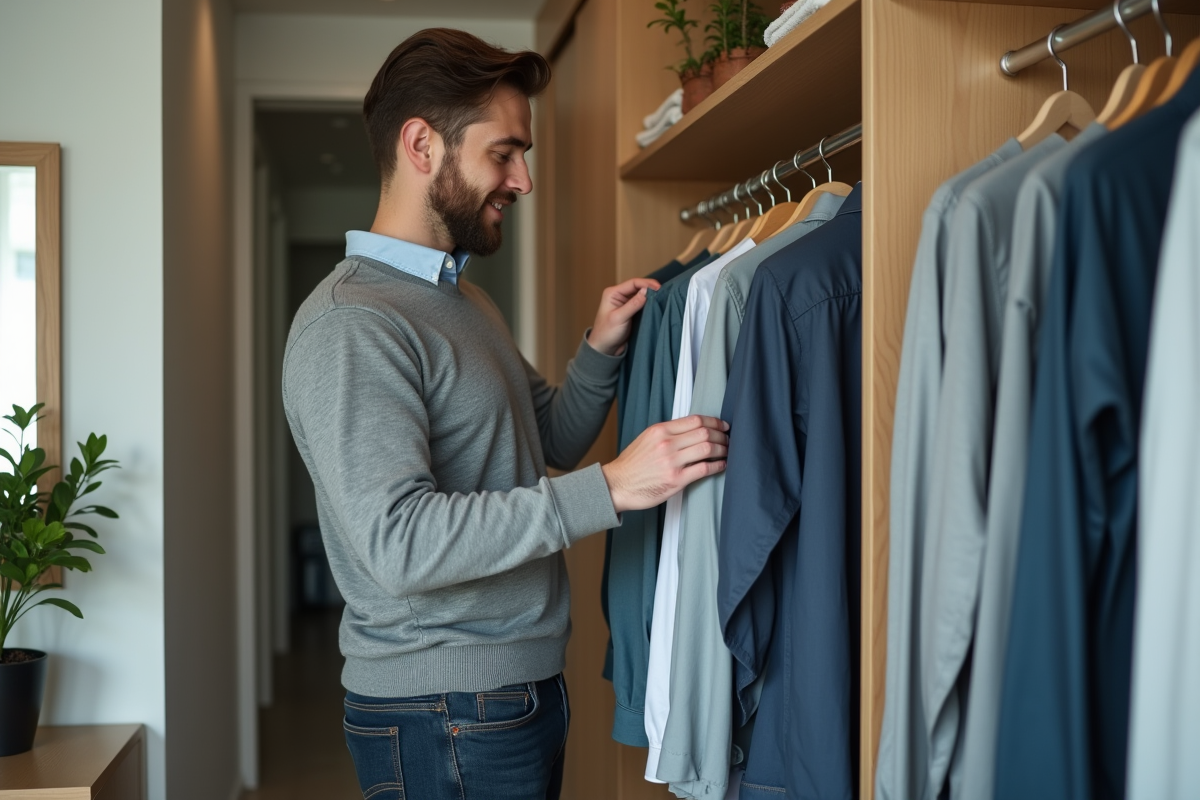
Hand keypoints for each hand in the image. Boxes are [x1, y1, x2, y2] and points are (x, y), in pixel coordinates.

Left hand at [586, 278, 660, 355]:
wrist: (605, 349)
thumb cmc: (606, 333)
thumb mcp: (620, 318)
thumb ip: (633, 304)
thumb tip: (646, 291)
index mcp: (612, 293)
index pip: (633, 283)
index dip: (647, 284)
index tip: (659, 289)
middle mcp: (619, 296)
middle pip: (638, 287)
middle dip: (650, 289)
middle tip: (663, 293)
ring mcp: (625, 303)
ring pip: (641, 295)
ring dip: (650, 296)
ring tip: (662, 297)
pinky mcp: (631, 311)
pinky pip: (642, 304)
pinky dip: (649, 303)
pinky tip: (656, 305)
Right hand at [602, 415, 729, 512]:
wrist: (616, 485)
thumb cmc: (631, 465)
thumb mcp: (646, 439)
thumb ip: (667, 433)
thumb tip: (690, 430)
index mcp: (660, 430)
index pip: (695, 420)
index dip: (714, 422)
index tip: (722, 426)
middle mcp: (667, 443)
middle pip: (705, 433)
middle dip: (722, 435)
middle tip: (728, 439)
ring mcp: (672, 462)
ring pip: (707, 449)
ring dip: (722, 449)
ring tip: (727, 452)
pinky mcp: (676, 480)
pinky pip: (704, 469)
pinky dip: (717, 465)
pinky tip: (722, 465)